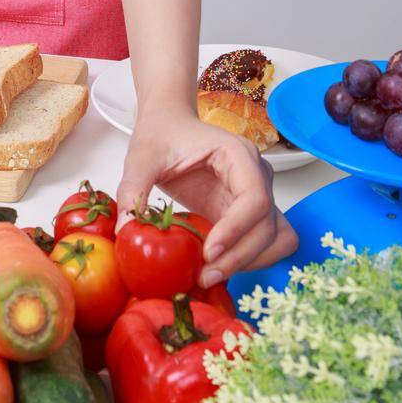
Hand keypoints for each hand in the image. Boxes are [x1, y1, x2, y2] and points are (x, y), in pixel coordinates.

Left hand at [117, 102, 297, 289]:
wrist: (169, 125)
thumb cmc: (161, 135)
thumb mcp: (141, 159)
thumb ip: (133, 190)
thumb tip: (126, 231)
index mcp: (237, 154)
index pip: (254, 198)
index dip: (236, 230)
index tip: (208, 253)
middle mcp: (256, 174)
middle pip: (268, 225)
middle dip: (240, 256)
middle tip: (205, 276)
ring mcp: (257, 194)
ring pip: (276, 238)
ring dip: (250, 261)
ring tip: (212, 274)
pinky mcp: (247, 212)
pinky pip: (266, 242)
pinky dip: (250, 259)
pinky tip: (219, 265)